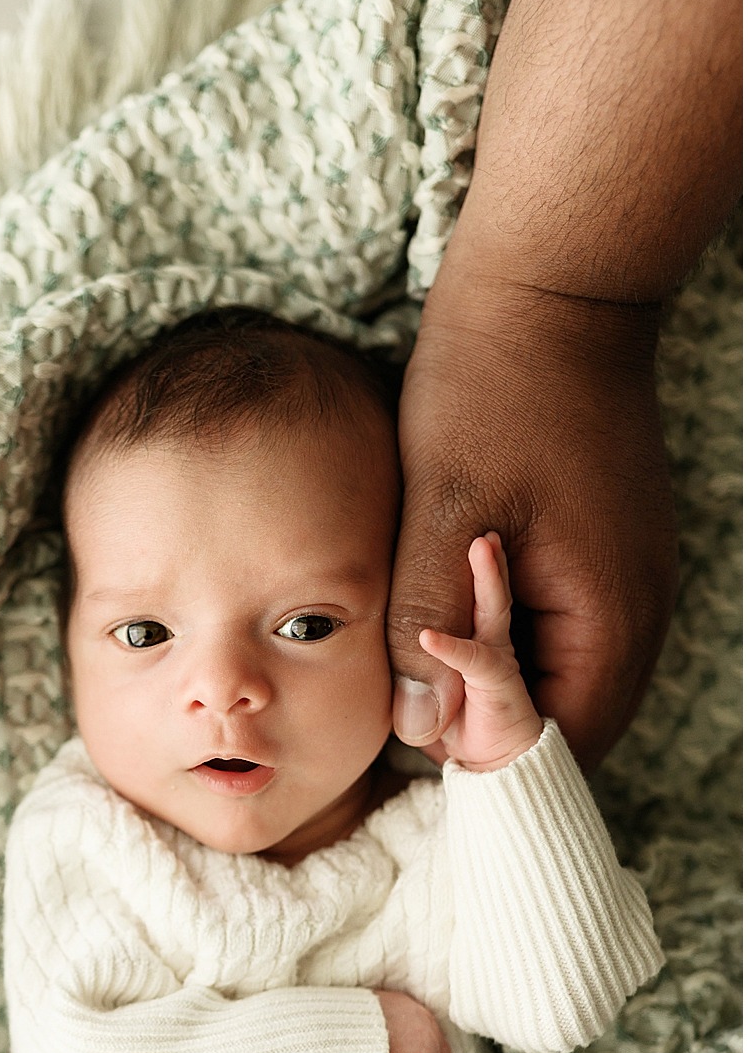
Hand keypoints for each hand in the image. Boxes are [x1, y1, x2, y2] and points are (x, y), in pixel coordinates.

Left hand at [387, 261, 678, 772]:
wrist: (549, 291)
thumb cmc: (487, 390)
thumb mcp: (438, 510)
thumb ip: (427, 624)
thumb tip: (419, 730)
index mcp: (609, 616)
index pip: (564, 746)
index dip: (493, 761)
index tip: (424, 745)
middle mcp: (638, 612)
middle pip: (572, 723)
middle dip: (496, 731)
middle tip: (414, 709)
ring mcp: (631, 582)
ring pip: (567, 680)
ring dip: (503, 687)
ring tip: (428, 666)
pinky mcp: (610, 556)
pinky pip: (568, 634)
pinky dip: (516, 643)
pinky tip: (458, 618)